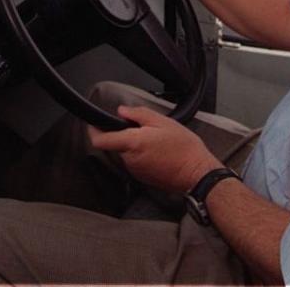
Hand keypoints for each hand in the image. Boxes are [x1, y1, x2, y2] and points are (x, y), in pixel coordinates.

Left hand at [88, 105, 222, 192]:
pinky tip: (160, 152)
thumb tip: (123, 111)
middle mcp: (130, 159)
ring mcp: (135, 171)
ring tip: (157, 140)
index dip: (93, 131)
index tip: (92, 123)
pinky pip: (136, 162)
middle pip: (116, 144)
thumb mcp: (163, 122)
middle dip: (125, 135)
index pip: (101, 140)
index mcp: (132, 143)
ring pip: (127, 153)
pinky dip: (142, 155)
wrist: (196, 174)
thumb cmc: (184, 148)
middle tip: (146, 128)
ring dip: (135, 145)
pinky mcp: (142, 178)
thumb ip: (139, 114)